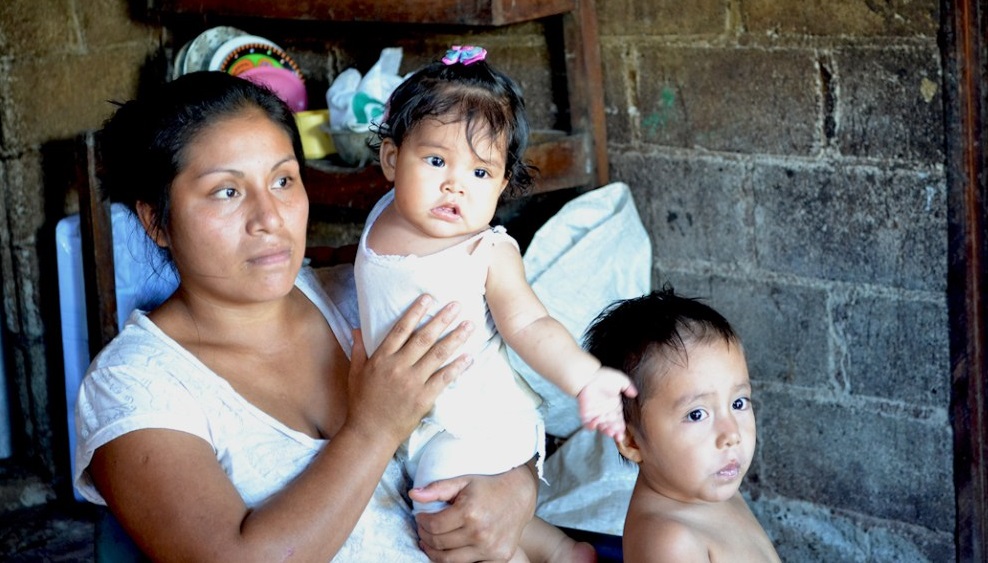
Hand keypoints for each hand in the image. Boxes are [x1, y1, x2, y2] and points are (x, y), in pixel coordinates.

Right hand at [346, 295, 473, 445]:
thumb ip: (359, 349)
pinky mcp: (423, 398)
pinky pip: (444, 379)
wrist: (369, 433)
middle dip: (442, 320)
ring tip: (469, 325)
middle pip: (423, 338)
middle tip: (457, 305)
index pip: (401, 329)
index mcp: (381, 359)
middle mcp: (398, 367)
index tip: (429, 298)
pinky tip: (469, 357)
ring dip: (455, 338)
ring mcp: (412, 382)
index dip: (416, 312)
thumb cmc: (362, 403)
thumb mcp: (355, 373)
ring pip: (437, 355)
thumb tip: (357, 328)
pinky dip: (457, 367)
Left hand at [410, 462, 536, 562]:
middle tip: (423, 529)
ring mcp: (490, 548)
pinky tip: (448, 550)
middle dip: (425, 536)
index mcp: (469, 512)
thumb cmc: (489, 486)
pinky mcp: (498, 557)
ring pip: (450, 560)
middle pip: (439, 543)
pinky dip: (454, 559)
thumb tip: (413, 495)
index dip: (421, 522)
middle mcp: (480, 533)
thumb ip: (438, 488)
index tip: (419, 517)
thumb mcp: (464, 481)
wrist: (520, 495)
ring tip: (431, 542)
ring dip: (434, 552)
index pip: (433, 525)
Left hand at [577, 366, 637, 439]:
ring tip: (609, 432)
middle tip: (617, 436)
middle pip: (611, 426)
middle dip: (615, 432)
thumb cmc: (604, 377)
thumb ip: (628, 387)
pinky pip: (588, 424)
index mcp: (615, 407)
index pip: (619, 421)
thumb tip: (635, 394)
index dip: (621, 428)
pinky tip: (595, 424)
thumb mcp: (620, 380)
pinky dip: (591, 426)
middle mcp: (606, 413)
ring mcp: (596, 414)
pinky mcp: (586, 414)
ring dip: (605, 431)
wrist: (587, 376)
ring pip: (602, 427)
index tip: (623, 433)